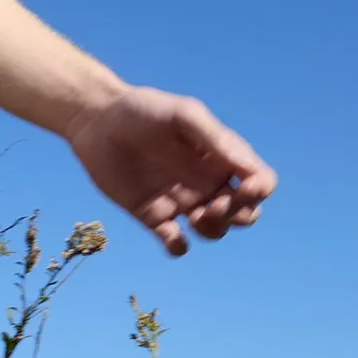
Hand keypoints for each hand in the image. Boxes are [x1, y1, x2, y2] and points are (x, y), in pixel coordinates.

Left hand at [65, 86, 276, 257]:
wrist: (97, 121)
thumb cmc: (143, 110)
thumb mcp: (183, 115)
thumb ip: (215, 139)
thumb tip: (248, 169)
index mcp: (221, 156)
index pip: (260, 181)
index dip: (260, 190)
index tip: (244, 188)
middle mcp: (207, 182)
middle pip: (244, 212)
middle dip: (238, 215)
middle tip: (211, 206)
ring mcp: (182, 201)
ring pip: (215, 231)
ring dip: (213, 231)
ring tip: (193, 217)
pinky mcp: (153, 216)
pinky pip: (176, 243)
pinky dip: (179, 247)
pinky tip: (173, 237)